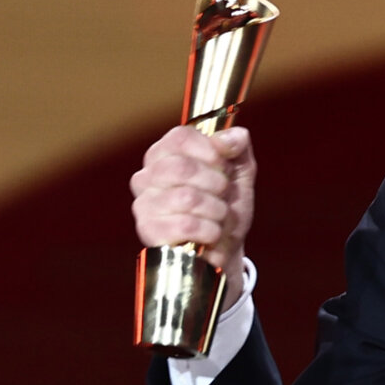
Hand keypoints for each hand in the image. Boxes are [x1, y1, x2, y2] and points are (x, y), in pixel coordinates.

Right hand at [130, 125, 255, 311]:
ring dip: (216, 210)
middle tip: (224, 194)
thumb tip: (230, 138)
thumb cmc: (227, 202)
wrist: (226, 246)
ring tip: (220, 216)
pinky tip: (211, 233)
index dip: (209, 151)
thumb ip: (237, 145)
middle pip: (182, 167)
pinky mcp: (148, 231)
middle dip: (216, 183)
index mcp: (165, 153)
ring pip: (187, 198)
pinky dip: (209, 230)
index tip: (224, 165)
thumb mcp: (240, 169)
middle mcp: (147, 175)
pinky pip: (185, 225)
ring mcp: (144, 204)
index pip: (180, 137)